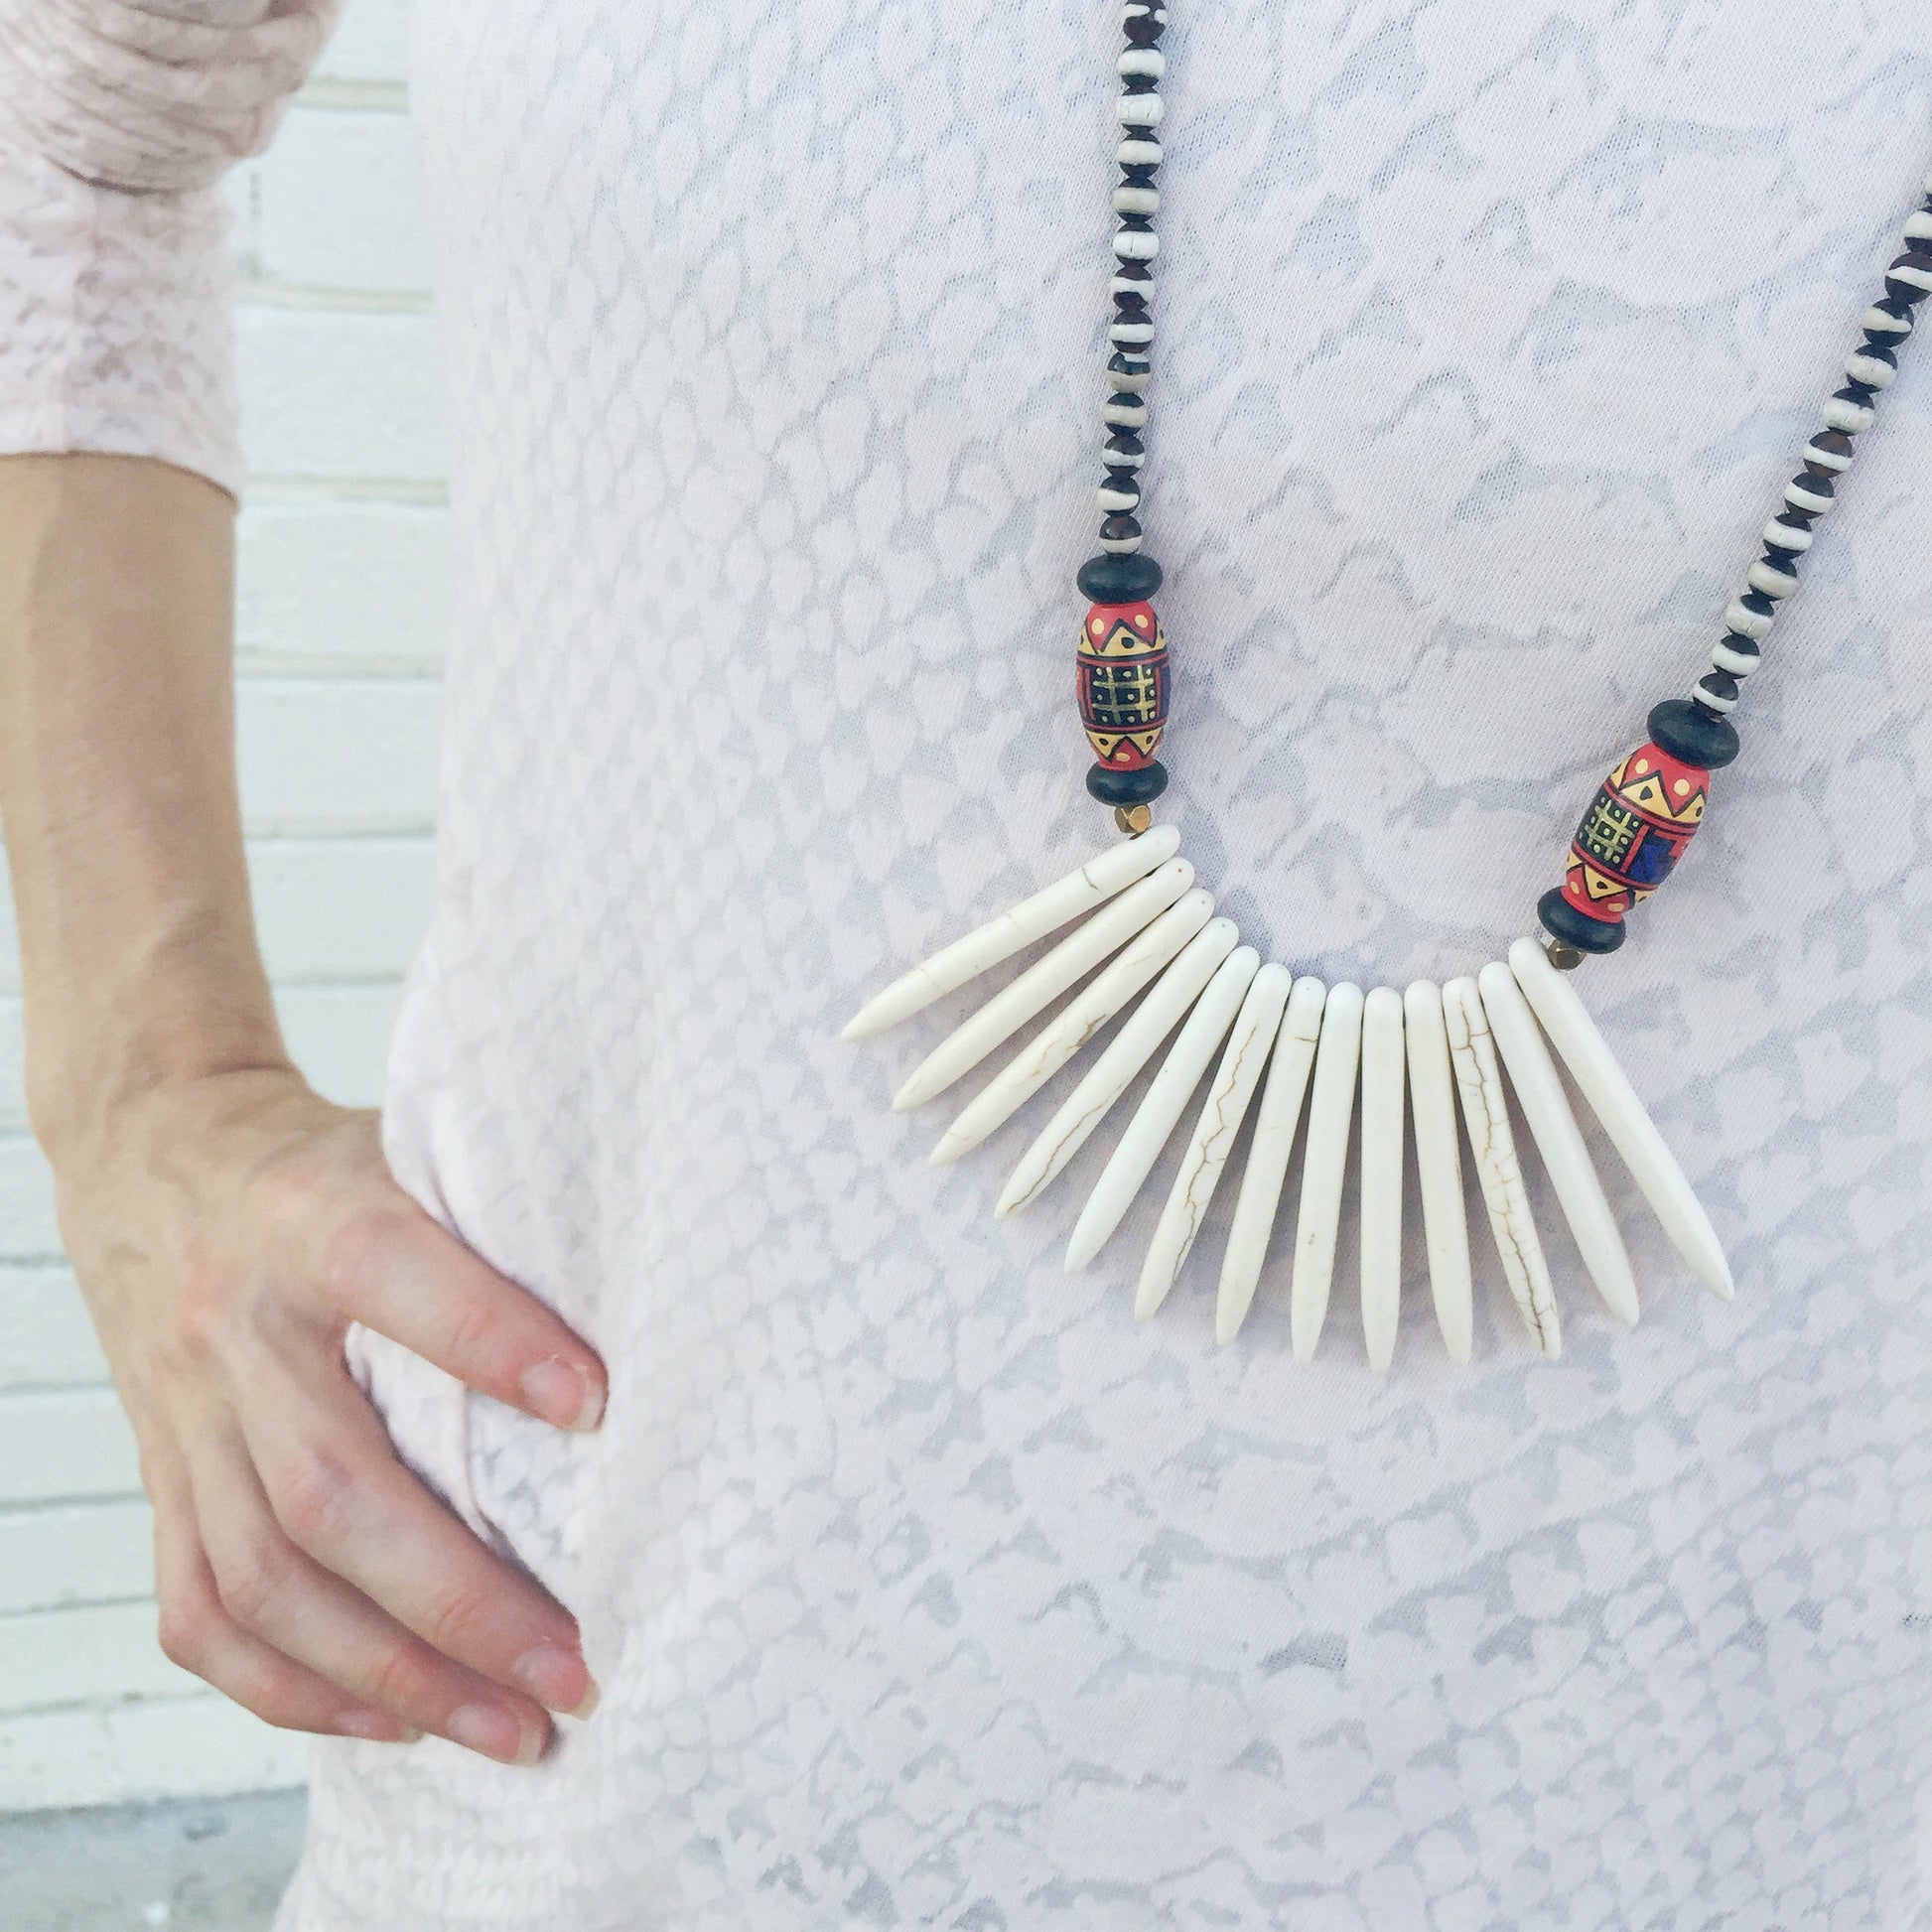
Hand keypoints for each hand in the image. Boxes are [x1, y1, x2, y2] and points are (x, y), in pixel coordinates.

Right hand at [53, 1065, 606, 1762]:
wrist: (157, 1164)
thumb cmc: (319, 1165)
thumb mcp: (403, 1147)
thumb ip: (492, 1216)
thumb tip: (650, 1286)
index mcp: (309, 1219)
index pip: (388, 1272)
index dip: (488, 1340)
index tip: (598, 1409)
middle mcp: (239, 1327)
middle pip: (330, 1488)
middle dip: (460, 1600)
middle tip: (573, 1668)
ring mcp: (189, 1418)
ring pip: (267, 1579)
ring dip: (391, 1674)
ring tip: (506, 1728)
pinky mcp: (163, 1481)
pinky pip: (203, 1611)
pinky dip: (293, 1687)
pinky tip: (388, 1720)